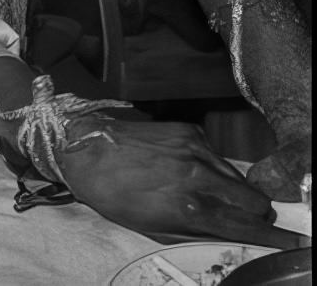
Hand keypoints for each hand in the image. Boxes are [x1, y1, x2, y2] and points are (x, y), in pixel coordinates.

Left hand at [57, 116, 303, 247]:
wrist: (84, 149)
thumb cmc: (114, 196)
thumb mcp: (155, 229)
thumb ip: (199, 234)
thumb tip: (234, 239)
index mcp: (191, 207)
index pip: (249, 228)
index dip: (274, 240)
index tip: (291, 244)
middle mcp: (199, 175)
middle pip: (256, 201)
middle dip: (257, 214)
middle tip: (248, 220)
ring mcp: (194, 148)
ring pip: (239, 177)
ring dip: (235, 190)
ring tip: (212, 195)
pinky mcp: (187, 129)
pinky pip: (216, 155)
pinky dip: (212, 167)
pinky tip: (190, 170)